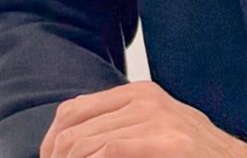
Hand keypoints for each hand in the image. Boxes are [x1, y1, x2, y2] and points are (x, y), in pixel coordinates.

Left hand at [40, 81, 246, 157]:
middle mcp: (144, 101)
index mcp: (138, 94)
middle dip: (57, 157)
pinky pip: (109, 151)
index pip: (72, 111)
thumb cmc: (195, 156)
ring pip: (85, 143)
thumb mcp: (153, 130)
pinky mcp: (166, 144)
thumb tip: (68, 146)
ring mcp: (156, 121)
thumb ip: (117, 129)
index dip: (51, 142)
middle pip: (73, 129)